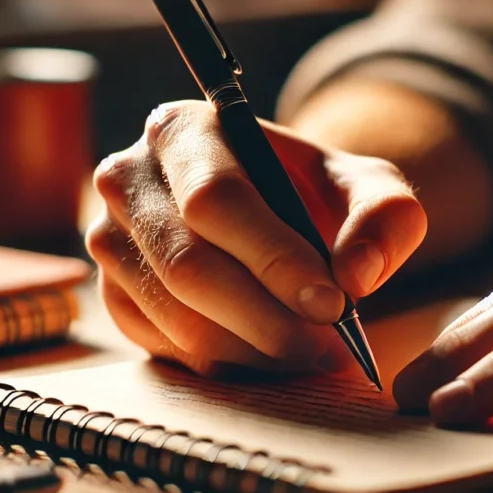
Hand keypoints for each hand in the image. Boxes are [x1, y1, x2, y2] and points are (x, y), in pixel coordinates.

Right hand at [86, 100, 426, 375]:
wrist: (267, 209)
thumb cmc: (311, 191)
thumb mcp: (364, 185)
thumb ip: (383, 213)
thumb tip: (356, 274)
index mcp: (182, 130)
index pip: (218, 199)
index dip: (275, 258)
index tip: (334, 304)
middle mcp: (128, 178)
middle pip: (188, 264)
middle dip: (268, 319)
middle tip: (330, 348)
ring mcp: (109, 238)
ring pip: (175, 315)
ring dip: (252, 349)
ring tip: (313, 354)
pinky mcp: (111, 291)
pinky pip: (164, 345)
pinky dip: (225, 362)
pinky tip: (269, 353)